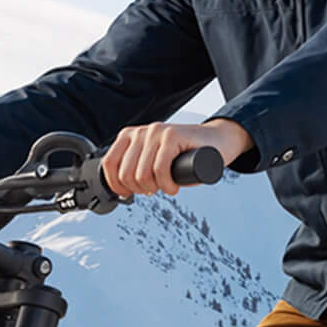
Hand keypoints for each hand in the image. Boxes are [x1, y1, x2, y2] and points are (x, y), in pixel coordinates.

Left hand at [101, 117, 253, 198]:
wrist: (217, 142)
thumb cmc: (186, 156)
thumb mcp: (156, 161)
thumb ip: (138, 168)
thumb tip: (124, 188)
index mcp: (131, 136)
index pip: (109, 164)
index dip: (115, 185)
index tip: (127, 194)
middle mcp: (141, 132)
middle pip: (125, 173)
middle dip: (139, 190)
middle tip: (155, 190)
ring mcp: (156, 132)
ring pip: (141, 174)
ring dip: (156, 188)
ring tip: (167, 186)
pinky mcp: (172, 135)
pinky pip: (160, 169)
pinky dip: (167, 184)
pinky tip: (174, 186)